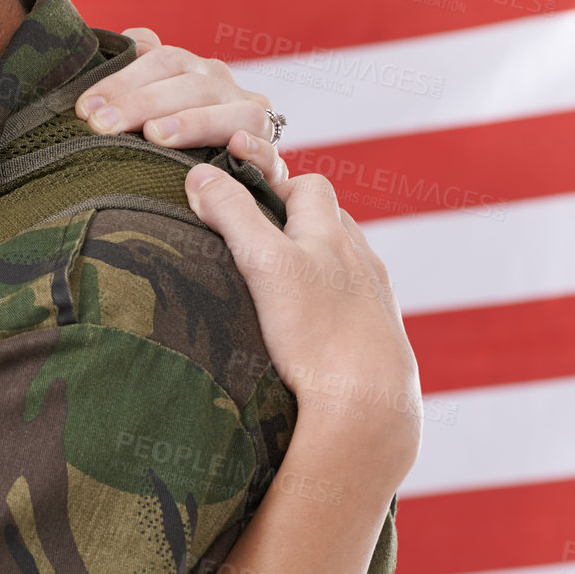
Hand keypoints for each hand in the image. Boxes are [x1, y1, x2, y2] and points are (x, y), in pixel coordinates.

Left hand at [77, 27, 285, 187]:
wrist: (231, 178)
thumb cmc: (176, 139)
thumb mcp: (153, 102)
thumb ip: (139, 70)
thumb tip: (129, 39)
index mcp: (197, 71)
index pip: (163, 60)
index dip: (122, 81)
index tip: (85, 108)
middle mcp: (227, 90)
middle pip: (190, 84)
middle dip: (141, 103)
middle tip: (102, 126)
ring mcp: (253, 121)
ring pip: (234, 112)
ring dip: (193, 122)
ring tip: (155, 135)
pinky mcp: (273, 161)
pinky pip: (272, 152)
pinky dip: (256, 148)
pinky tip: (235, 147)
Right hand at [184, 157, 421, 483]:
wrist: (367, 400)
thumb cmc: (316, 331)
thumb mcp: (263, 264)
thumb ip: (232, 215)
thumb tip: (200, 173)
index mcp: (332, 231)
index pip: (307, 184)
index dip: (274, 187)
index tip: (241, 205)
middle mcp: (358, 256)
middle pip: (325, 220)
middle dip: (291, 225)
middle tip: (251, 247)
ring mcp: (371, 294)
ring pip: (339, 262)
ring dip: (310, 263)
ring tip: (275, 289)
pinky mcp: (374, 331)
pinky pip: (349, 301)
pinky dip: (326, 301)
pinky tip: (306, 328)